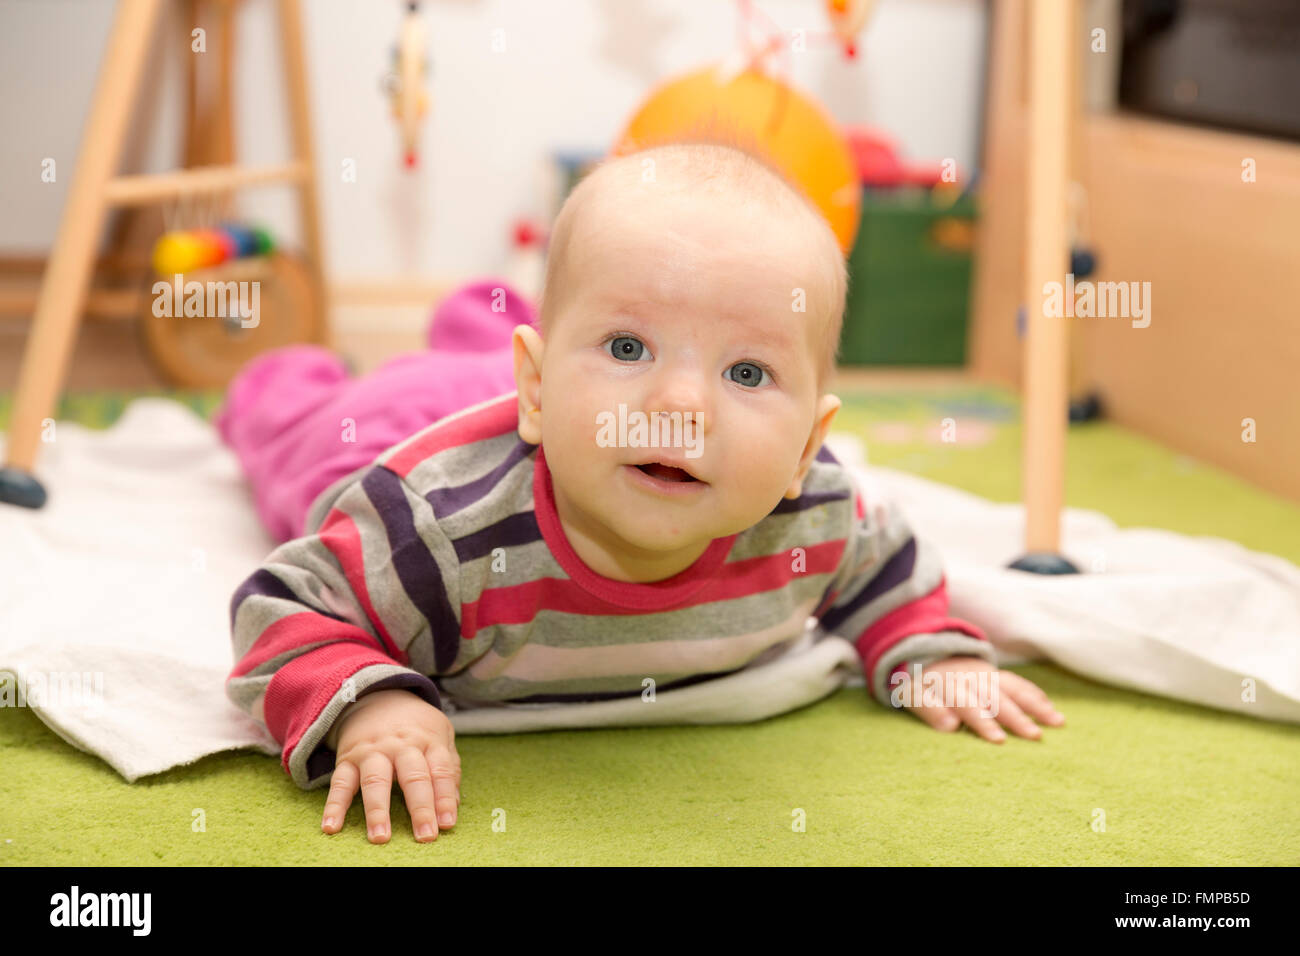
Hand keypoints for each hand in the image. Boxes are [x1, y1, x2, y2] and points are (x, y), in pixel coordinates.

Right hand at [321, 688, 460, 843]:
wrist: (377, 696)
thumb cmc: (416, 725)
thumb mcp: (440, 735)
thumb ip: (450, 768)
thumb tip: (454, 805)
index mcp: (428, 741)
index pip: (440, 771)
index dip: (445, 798)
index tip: (447, 823)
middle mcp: (401, 746)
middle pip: (413, 777)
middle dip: (420, 808)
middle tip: (425, 836)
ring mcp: (373, 752)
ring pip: (375, 781)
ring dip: (377, 810)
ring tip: (380, 837)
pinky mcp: (348, 758)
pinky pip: (340, 782)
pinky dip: (334, 805)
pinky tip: (331, 826)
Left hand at [894, 656, 1064, 742]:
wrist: (925, 655)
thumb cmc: (919, 685)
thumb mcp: (911, 694)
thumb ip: (929, 709)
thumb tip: (950, 726)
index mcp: (947, 685)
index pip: (966, 704)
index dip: (982, 721)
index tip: (999, 740)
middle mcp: (970, 678)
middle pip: (995, 698)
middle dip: (1016, 717)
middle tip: (1035, 736)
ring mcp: (985, 675)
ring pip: (1012, 689)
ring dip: (1035, 705)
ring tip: (1057, 722)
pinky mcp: (995, 674)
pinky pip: (1016, 682)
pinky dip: (1034, 694)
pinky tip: (1050, 708)